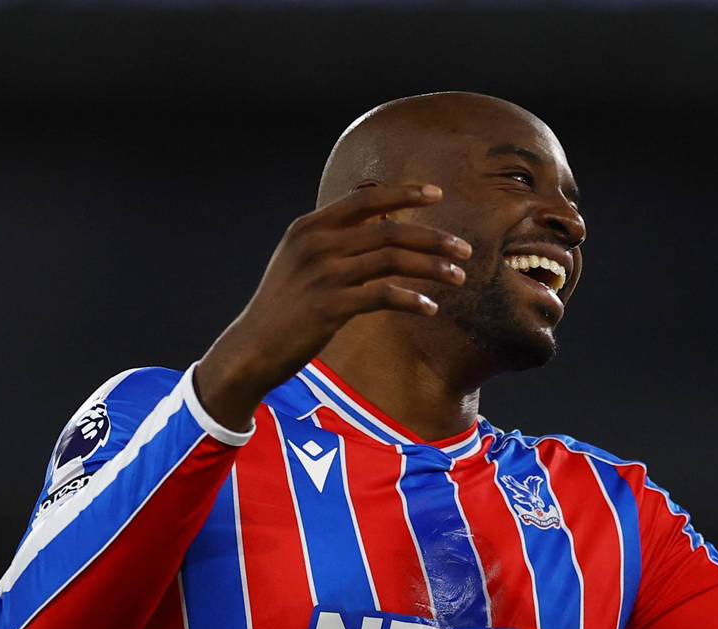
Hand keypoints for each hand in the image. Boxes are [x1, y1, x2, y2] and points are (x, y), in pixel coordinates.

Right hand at [195, 184, 471, 430]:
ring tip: (458, 278)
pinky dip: (412, 300)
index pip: (366, 198)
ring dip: (433, 268)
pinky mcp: (331, 306)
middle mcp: (316, 244)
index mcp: (309, 227)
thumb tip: (376, 219)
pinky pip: (384, 295)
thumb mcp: (299, 259)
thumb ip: (333, 237)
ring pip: (393, 260)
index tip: (437, 194)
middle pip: (390, 230)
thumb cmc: (284, 305)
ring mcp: (323, 274)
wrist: (253, 346)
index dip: (404, 193)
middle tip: (465, 249)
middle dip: (434, 238)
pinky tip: (430, 308)